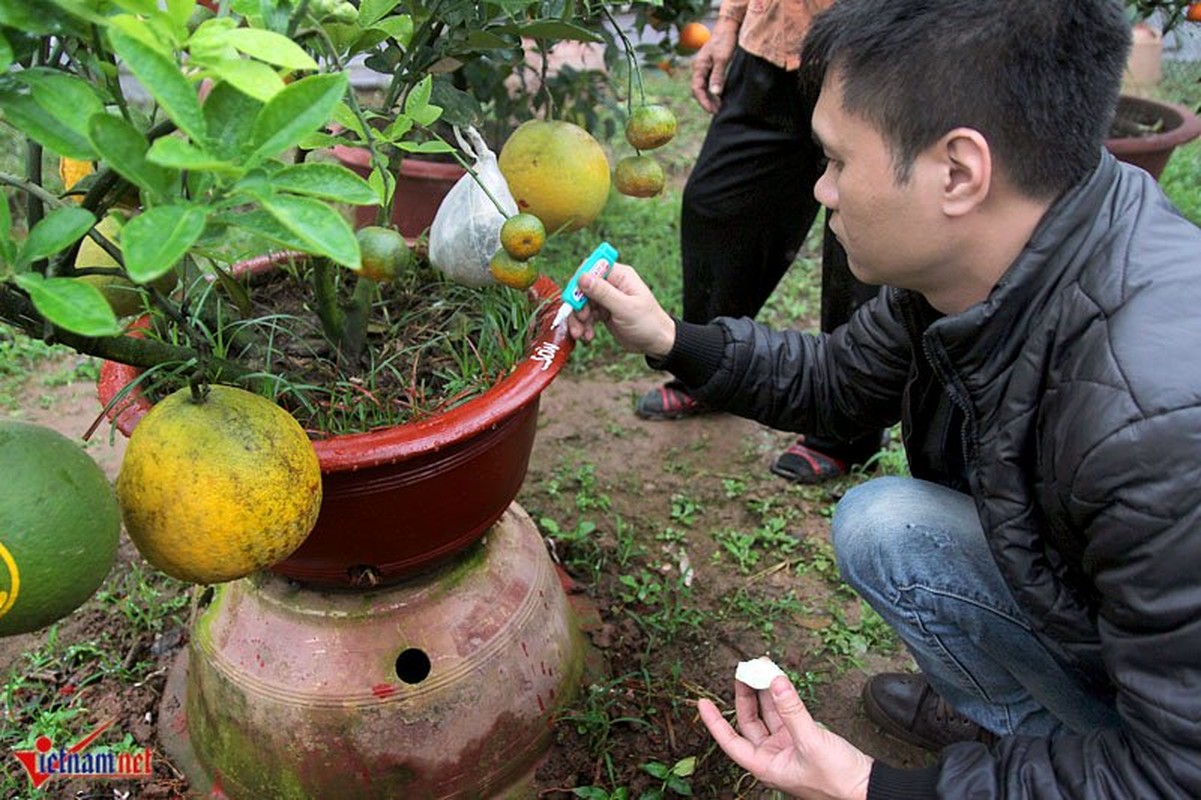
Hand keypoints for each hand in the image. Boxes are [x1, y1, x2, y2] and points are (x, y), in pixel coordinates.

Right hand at [565, 262, 674, 357]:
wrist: (657, 343)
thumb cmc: (649, 323)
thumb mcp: (625, 308)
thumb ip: (603, 292)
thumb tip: (582, 277)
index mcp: (620, 276)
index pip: (592, 267)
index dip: (580, 280)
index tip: (574, 297)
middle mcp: (611, 284)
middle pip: (583, 287)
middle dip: (577, 304)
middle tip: (580, 318)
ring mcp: (606, 299)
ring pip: (582, 303)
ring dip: (578, 318)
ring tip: (580, 333)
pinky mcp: (603, 312)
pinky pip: (586, 315)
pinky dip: (583, 325)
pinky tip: (587, 336)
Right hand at [691, 17, 738, 112]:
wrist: (728, 27)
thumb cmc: (725, 40)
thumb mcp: (722, 59)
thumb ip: (718, 76)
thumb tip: (716, 94)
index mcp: (699, 67)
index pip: (697, 89)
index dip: (704, 102)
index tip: (712, 111)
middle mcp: (699, 68)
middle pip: (698, 90)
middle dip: (706, 102)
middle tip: (717, 112)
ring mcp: (704, 68)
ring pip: (703, 87)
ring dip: (709, 98)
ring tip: (719, 107)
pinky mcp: (710, 67)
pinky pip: (708, 83)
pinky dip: (713, 92)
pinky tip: (720, 96)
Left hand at [697, 676, 873, 799]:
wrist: (868, 789)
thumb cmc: (838, 780)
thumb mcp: (811, 741)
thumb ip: (792, 710)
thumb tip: (774, 681)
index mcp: (766, 766)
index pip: (731, 741)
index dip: (715, 722)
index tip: (702, 704)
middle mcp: (774, 757)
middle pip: (750, 723)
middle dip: (746, 696)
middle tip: (744, 671)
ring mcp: (789, 748)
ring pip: (770, 716)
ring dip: (766, 693)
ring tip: (762, 668)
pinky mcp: (805, 741)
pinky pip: (788, 715)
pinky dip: (784, 699)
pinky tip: (780, 682)